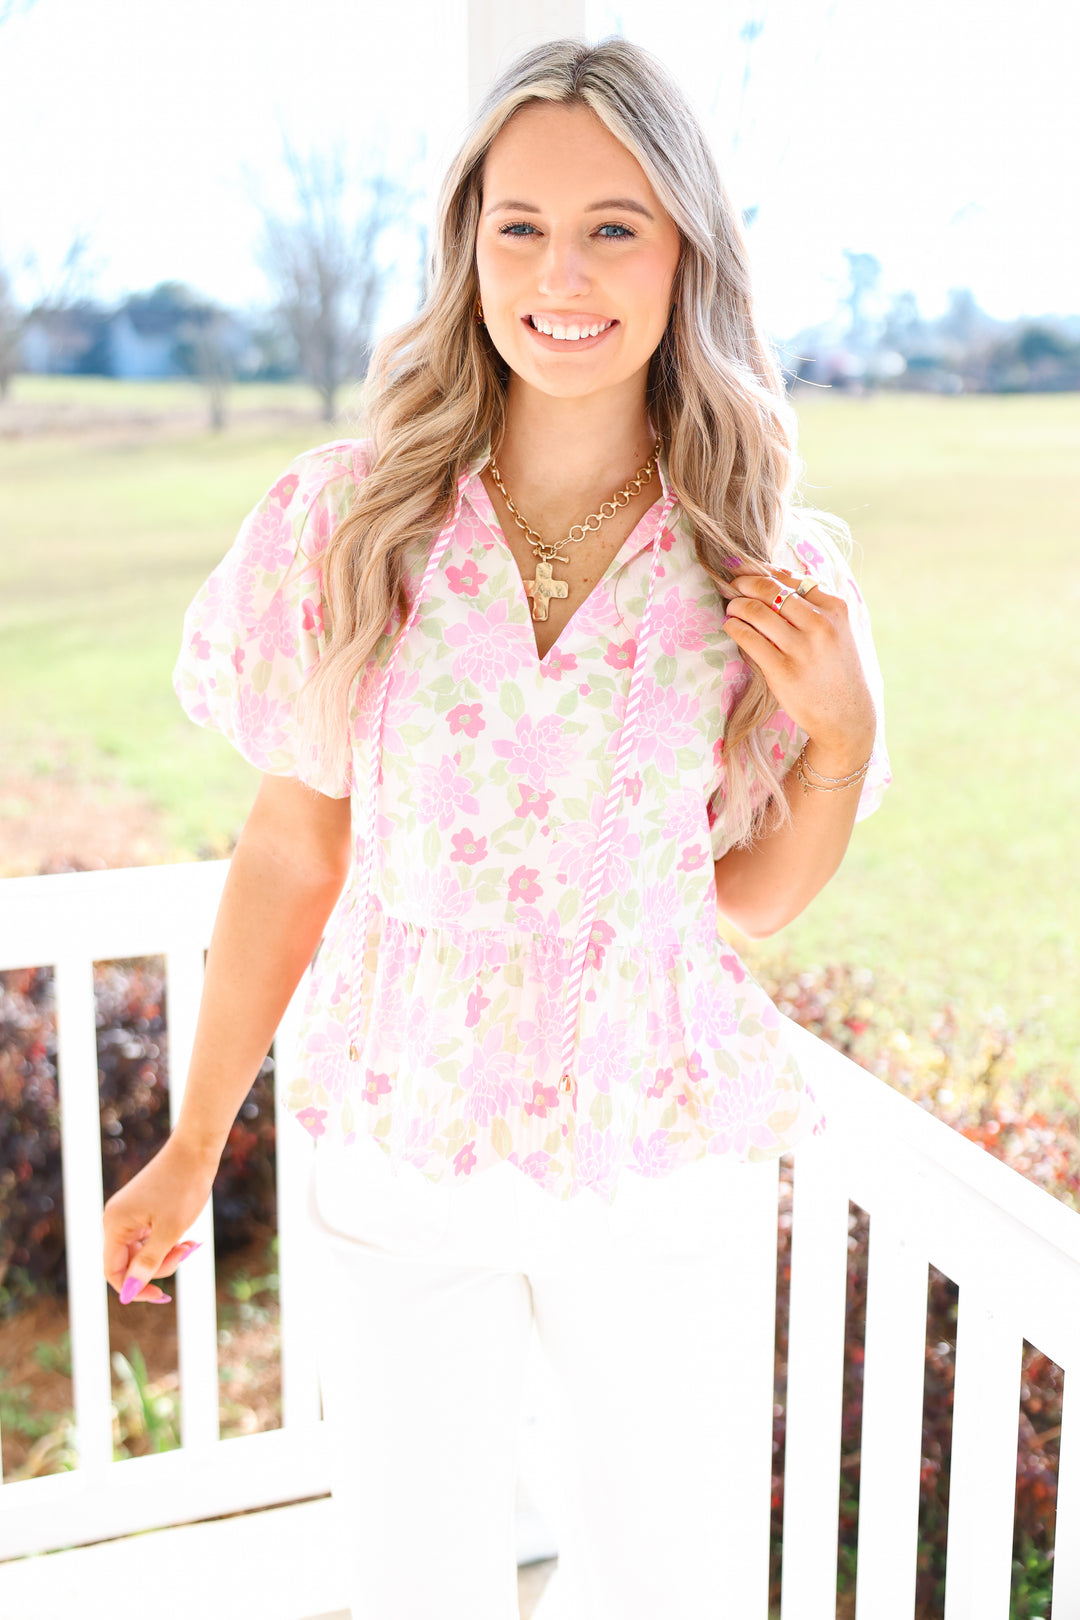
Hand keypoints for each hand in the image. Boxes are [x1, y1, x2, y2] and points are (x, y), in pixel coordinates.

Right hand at [103, 1134, 217, 1303]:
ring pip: (142, 1252)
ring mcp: (129, 1214)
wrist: (195, 1151)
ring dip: (167, 1255)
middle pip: (129, 1263)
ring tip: (190, 1243)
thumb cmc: (183, 1188)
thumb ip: (148, 1263)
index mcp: (114, 1225)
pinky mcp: (142, 1210)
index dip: (133, 1288)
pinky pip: (149, 1238)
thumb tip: (128, 1293)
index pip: (113, 1272)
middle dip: (159, 1266)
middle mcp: (115, 1220)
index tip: (161, 1295)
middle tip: (187, 1252)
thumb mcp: (169, 1231)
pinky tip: (188, 1238)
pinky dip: (168, 1243)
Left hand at [722, 566, 876, 758]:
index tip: (745, 571)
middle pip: (770, 589)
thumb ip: (814, 604)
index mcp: (835, 608)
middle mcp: (820, 624)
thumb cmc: (836, 669)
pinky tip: (731, 627)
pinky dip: (734, 628)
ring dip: (735, 605)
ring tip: (730, 608)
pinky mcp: (782, 670)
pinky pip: (748, 639)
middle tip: (731, 586)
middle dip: (744, 583)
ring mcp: (801, 648)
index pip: (790, 577)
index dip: (761, 571)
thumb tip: (773, 575)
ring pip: (755, 611)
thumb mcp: (839, 629)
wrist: (846, 716)